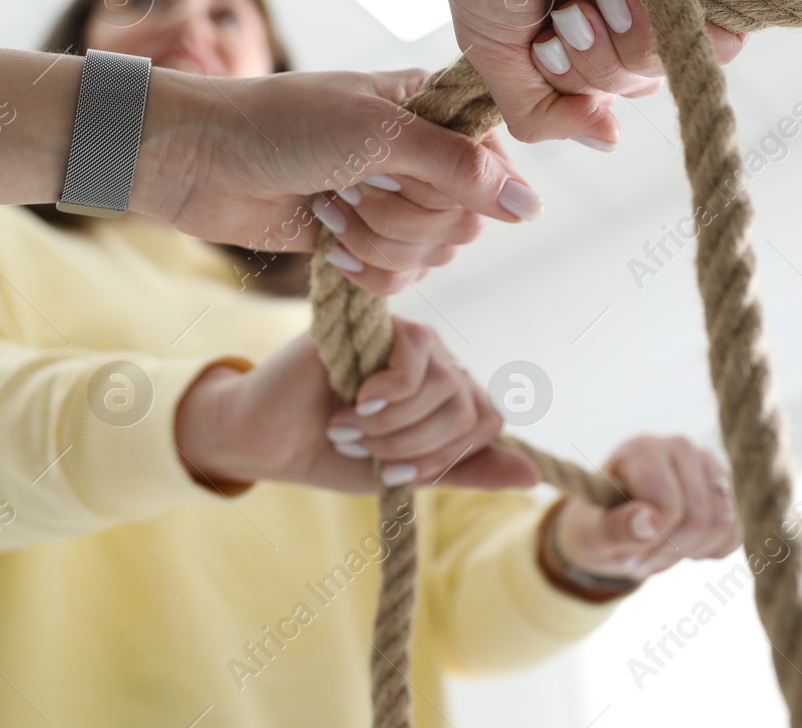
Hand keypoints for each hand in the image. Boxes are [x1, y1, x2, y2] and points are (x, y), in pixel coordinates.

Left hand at [137, 68, 541, 294]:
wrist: (194, 160)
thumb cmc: (280, 125)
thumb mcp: (379, 134)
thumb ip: (461, 169)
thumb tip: (530, 206)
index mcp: (432, 112)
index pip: (494, 165)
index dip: (465, 187)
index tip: (412, 175)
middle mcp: (420, 157)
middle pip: (465, 221)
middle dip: (406, 219)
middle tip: (355, 188)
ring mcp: (390, 202)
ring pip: (433, 256)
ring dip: (377, 243)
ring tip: (329, 209)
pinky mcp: (361, 242)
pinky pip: (399, 279)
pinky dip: (363, 270)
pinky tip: (325, 244)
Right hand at [175, 317, 536, 492]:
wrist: (269, 439)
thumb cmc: (334, 454)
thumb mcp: (407, 473)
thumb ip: (466, 470)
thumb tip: (532, 477)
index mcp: (450, 395)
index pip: (487, 422)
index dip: (446, 457)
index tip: (395, 474)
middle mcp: (439, 362)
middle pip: (467, 407)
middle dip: (414, 444)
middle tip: (363, 449)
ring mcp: (411, 340)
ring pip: (444, 387)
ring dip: (392, 425)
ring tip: (348, 428)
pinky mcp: (382, 324)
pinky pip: (416, 359)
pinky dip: (387, 395)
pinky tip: (355, 401)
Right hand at [406, 0, 747, 147]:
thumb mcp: (496, 56)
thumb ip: (543, 114)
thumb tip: (607, 138)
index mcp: (580, 18)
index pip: (612, 90)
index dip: (582, 87)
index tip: (543, 46)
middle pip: (648, 79)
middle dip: (602, 66)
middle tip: (569, 17)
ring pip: (690, 57)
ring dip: (637, 49)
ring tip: (597, 0)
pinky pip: (730, 20)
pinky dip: (685, 25)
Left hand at [550, 435, 738, 580]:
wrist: (611, 525)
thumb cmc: (597, 526)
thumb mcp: (592, 534)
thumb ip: (615, 528)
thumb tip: (650, 521)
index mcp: (643, 450)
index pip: (671, 507)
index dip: (653, 543)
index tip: (628, 555)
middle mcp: (680, 447)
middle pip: (699, 518)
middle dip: (671, 553)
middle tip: (642, 563)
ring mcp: (707, 463)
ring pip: (723, 524)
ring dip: (691, 553)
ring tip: (660, 554)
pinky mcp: (725, 485)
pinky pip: (736, 531)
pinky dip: (711, 550)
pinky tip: (683, 547)